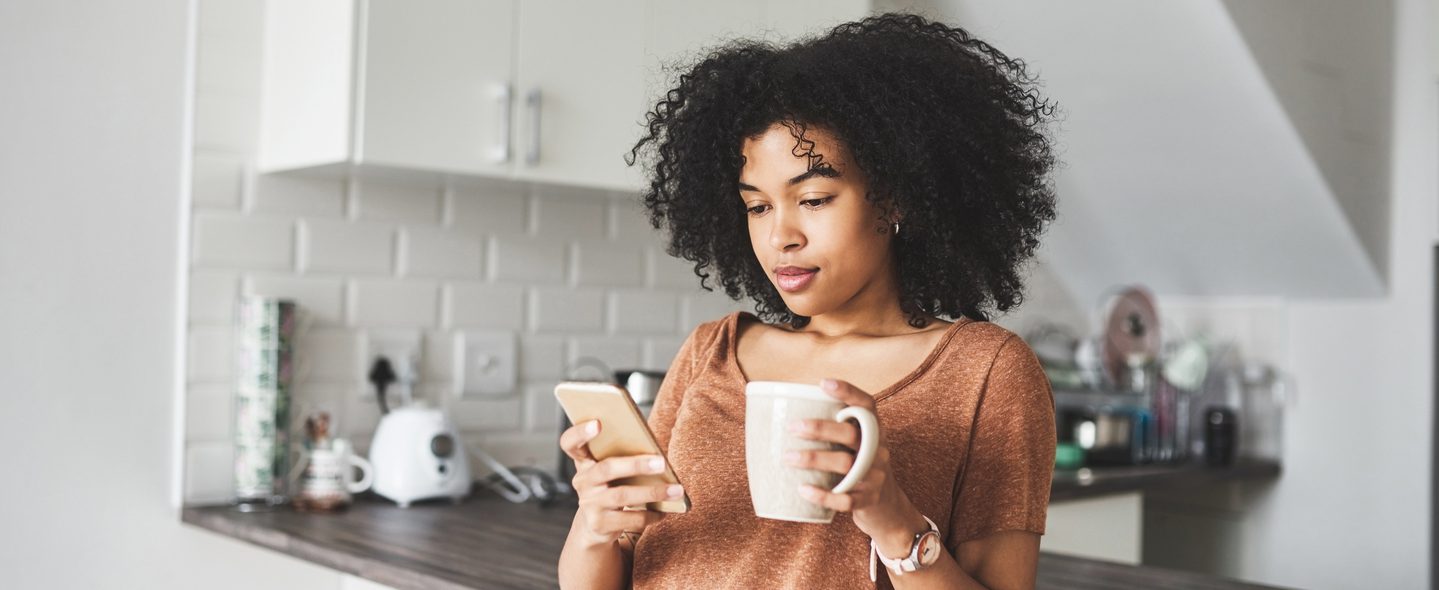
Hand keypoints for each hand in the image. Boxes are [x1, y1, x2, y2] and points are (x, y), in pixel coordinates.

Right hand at [559, 420, 684, 547]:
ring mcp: (589, 504)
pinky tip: (664, 511)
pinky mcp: (599, 524)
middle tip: (662, 463)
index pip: (570, 443)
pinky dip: (650, 515)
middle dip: (636, 465)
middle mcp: (582, 481)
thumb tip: (658, 456)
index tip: (598, 423)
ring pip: (622, 496)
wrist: (596, 526)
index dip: (580, 432)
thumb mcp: (611, 472)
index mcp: (584, 462)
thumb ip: (623, 458)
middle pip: (607, 468)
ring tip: (676, 490)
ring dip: (653, 492)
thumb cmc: (611, 488)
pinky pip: (629, 519)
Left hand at [786, 378, 925, 552]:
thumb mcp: (859, 446)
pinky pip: (846, 499)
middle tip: (792, 427)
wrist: (889, 509)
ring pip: (845, 464)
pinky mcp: (869, 500)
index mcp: (875, 431)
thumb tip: (786, 414)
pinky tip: (803, 490)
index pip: (867, 405)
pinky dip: (822, 495)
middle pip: (852, 434)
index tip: (823, 383)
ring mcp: (875, 476)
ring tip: (786, 458)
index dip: (848, 392)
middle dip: (820, 429)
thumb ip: (836, 431)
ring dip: (814, 459)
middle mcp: (878, 450)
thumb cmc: (861, 469)